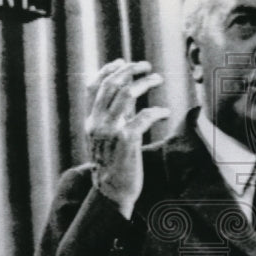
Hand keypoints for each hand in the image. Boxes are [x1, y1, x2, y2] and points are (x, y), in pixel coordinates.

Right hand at [85, 60, 169, 218]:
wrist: (111, 193)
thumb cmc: (112, 166)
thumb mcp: (104, 140)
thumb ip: (110, 119)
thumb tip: (126, 97)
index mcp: (90, 121)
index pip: (93, 87)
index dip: (108, 70)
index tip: (122, 62)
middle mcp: (97, 123)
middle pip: (112, 85)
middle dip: (130, 70)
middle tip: (146, 66)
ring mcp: (111, 131)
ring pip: (126, 95)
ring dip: (144, 83)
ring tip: (158, 79)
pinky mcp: (127, 140)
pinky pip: (144, 116)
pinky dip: (157, 111)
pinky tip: (165, 112)